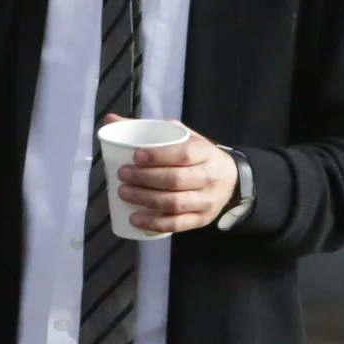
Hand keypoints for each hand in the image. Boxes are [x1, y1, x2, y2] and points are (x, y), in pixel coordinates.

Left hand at [108, 116, 238, 235]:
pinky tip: (135, 219)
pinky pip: (177, 224)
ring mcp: (207, 201)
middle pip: (176, 180)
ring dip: (146, 200)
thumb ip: (150, 130)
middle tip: (123, 175)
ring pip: (175, 204)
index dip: (158, 156)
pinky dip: (154, 223)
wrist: (231, 180)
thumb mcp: (183, 137)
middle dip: (145, 179)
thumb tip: (111, 119)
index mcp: (205, 152)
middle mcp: (209, 177)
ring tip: (124, 194)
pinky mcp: (202, 219)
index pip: (183, 154)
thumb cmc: (199, 156)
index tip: (135, 156)